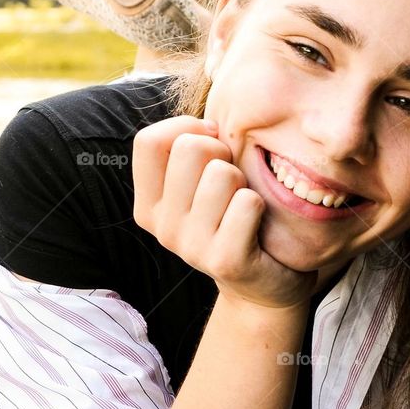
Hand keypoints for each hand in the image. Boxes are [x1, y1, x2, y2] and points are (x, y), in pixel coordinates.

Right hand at [132, 115, 317, 311]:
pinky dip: (260, 205)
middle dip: (221, 152)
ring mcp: (190, 247)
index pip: (148, 141)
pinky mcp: (225, 261)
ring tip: (243, 204)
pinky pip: (247, 202)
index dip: (185, 127)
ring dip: (243, 181)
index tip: (211, 142)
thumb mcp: (199, 185)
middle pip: (189, 148)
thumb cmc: (232, 217)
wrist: (261, 284)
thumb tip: (210, 124)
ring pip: (221, 173)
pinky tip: (257, 224)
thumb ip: (189, 151)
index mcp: (148, 204)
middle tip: (232, 180)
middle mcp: (162, 227)